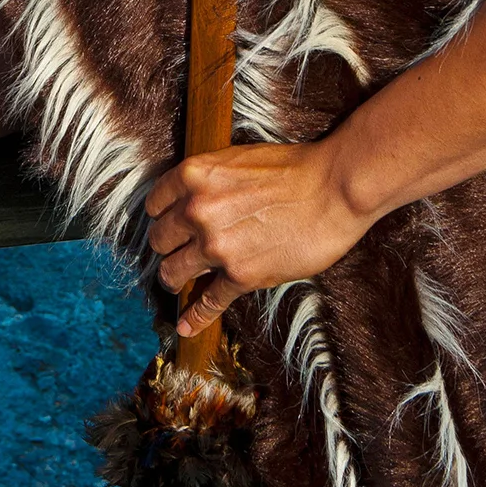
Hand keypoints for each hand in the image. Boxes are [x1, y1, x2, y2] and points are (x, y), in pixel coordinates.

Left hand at [145, 139, 374, 337]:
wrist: (331, 190)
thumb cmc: (291, 168)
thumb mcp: (236, 159)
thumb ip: (207, 179)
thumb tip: (191, 196)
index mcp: (193, 175)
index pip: (154, 203)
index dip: (160, 215)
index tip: (166, 223)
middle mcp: (197, 211)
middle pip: (159, 240)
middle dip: (165, 246)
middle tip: (174, 250)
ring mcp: (217, 246)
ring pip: (173, 272)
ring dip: (174, 279)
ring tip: (177, 281)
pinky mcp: (241, 276)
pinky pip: (208, 303)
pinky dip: (195, 318)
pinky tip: (186, 327)